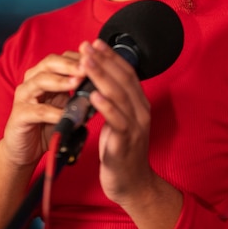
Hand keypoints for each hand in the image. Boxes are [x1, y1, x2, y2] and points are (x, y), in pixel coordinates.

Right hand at [2, 52, 84, 166]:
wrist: (25, 149)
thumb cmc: (47, 124)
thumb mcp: (65, 105)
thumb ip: (77, 93)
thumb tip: (101, 85)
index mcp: (43, 75)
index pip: (61, 58)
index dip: (78, 57)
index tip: (95, 59)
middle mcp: (31, 81)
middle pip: (49, 63)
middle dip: (69, 64)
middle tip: (86, 67)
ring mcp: (23, 97)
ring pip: (41, 81)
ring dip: (61, 81)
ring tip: (77, 83)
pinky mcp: (19, 115)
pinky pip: (38, 111)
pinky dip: (54, 112)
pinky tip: (67, 115)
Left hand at [78, 39, 154, 207]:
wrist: (132, 185)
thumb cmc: (122, 151)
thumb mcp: (119, 121)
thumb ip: (114, 101)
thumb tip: (98, 80)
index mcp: (139, 104)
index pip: (126, 73)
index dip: (111, 57)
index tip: (95, 43)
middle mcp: (140, 111)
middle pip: (123, 79)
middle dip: (103, 60)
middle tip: (86, 46)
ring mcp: (135, 127)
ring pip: (119, 95)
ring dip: (102, 76)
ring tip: (86, 62)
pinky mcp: (125, 143)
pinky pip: (117, 121)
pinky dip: (106, 106)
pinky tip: (94, 95)